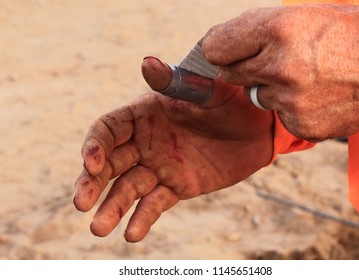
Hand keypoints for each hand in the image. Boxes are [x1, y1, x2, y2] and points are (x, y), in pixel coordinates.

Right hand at [73, 57, 273, 241]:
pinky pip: (155, 204)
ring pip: (128, 188)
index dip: (95, 146)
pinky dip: (143, 219)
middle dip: (92, 182)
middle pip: (109, 163)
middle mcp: (145, 142)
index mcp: (144, 115)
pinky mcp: (176, 187)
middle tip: (80, 204)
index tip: (91, 164)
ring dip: (112, 207)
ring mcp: (159, 167)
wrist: (259, 129)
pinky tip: (132, 235)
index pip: (108, 130)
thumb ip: (177, 82)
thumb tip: (147, 62)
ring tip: (98, 229)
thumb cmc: (232, 102)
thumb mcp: (207, 90)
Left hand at [202, 4, 358, 140]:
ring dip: (270, 88)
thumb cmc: (346, 33)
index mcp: (278, 28)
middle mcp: (280, 65)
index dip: (220, 49)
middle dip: (245, 67)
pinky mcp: (300, 124)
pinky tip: (313, 96)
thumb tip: (216, 45)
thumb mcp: (302, 14)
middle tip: (273, 61)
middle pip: (230, 74)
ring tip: (303, 77)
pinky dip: (289, 108)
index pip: (215, 47)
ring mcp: (290, 99)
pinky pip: (278, 116)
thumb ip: (255, 30)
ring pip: (255, 96)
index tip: (226, 51)